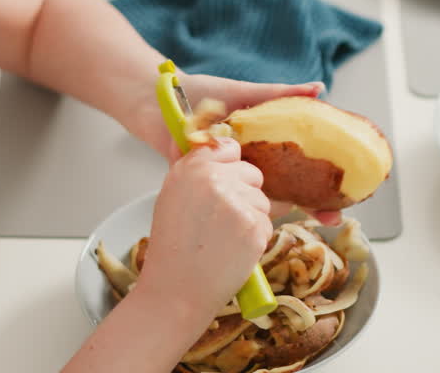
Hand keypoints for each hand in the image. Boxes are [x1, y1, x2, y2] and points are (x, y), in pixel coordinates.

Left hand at [124, 73, 340, 225]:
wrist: (159, 101)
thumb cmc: (201, 94)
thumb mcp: (245, 93)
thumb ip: (280, 94)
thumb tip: (318, 88)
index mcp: (264, 145)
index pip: (300, 169)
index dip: (322, 187)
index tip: (342, 200)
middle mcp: (252, 164)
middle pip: (288, 190)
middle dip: (314, 204)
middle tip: (334, 216)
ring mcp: (231, 177)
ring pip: (261, 200)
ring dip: (282, 211)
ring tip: (306, 217)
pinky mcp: (209, 185)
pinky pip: (229, 200)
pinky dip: (244, 208)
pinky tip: (260, 216)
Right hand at [135, 138, 271, 316]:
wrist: (176, 290)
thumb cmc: (172, 247)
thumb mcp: (172, 196)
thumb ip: (196, 170)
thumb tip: (224, 151)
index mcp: (191, 168)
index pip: (229, 148)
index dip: (229, 168)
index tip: (223, 183)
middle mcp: (214, 180)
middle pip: (252, 173)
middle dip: (244, 193)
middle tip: (222, 220)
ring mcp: (237, 203)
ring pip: (262, 200)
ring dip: (251, 217)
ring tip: (224, 238)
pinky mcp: (254, 227)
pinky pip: (267, 223)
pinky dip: (256, 238)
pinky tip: (234, 250)